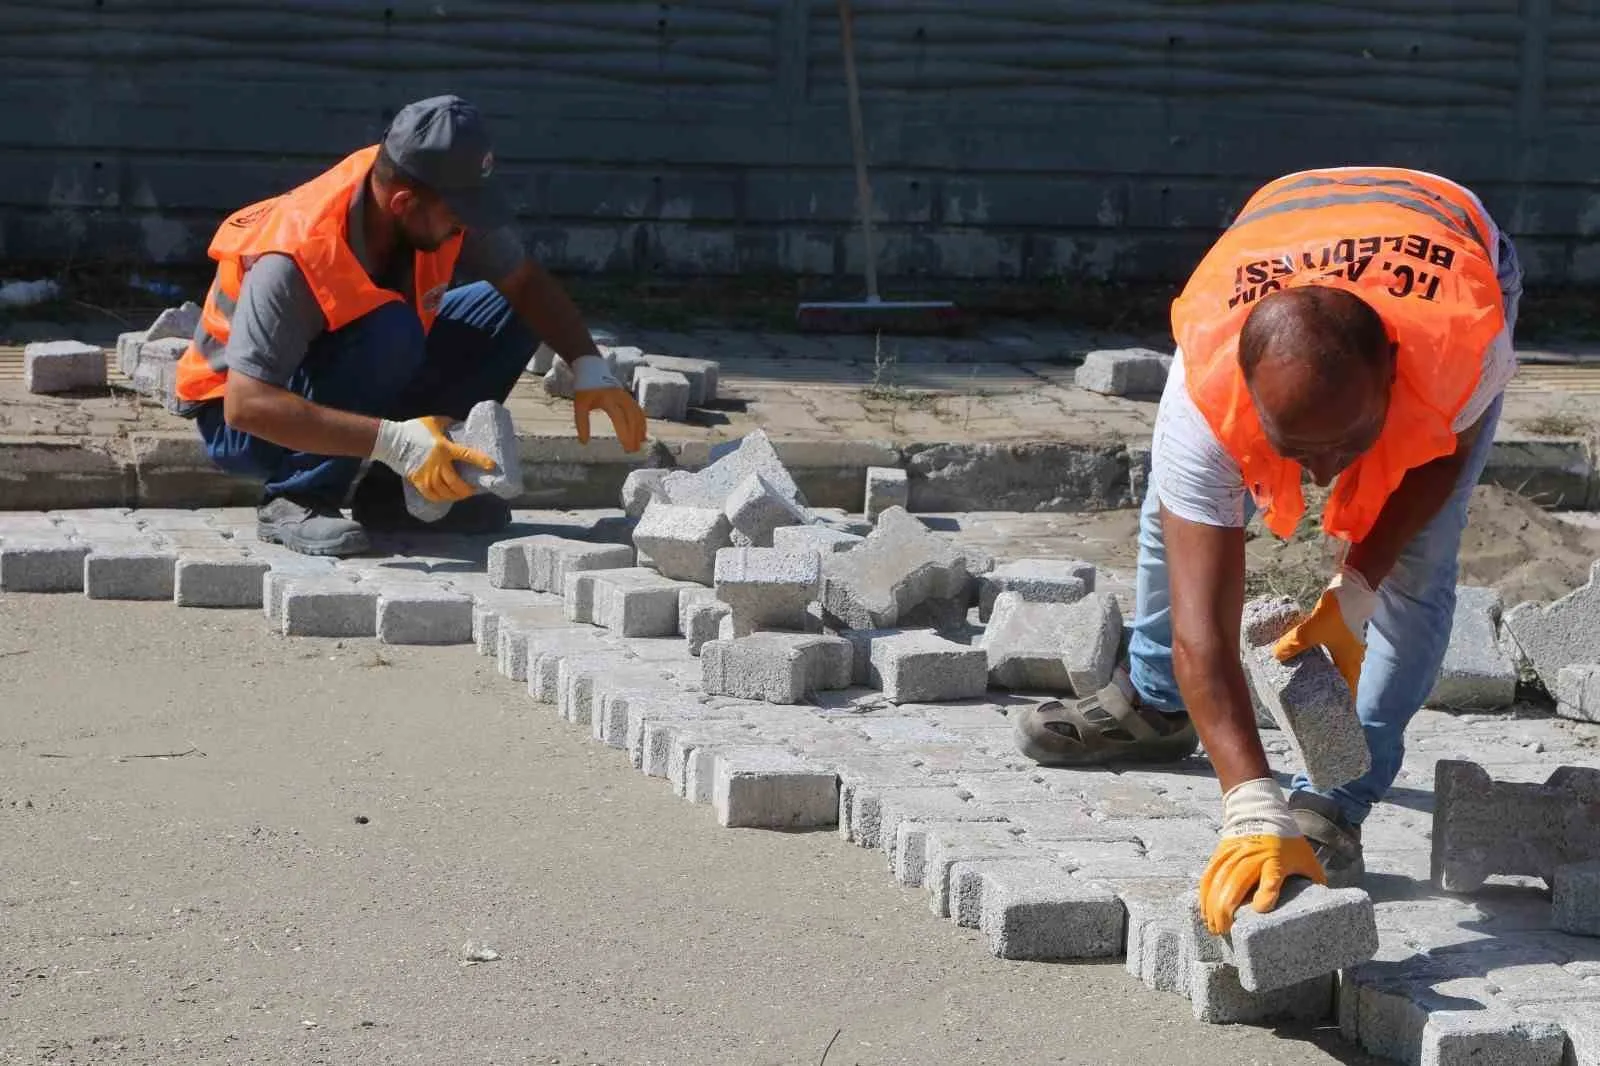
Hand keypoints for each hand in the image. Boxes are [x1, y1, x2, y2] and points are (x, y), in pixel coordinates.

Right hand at [370, 415, 494, 503]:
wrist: (391, 441)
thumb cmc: (414, 429)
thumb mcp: (434, 422)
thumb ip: (449, 423)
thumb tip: (461, 424)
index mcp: (444, 448)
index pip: (467, 455)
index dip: (480, 461)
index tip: (491, 466)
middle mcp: (438, 464)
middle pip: (457, 483)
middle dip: (468, 489)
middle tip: (473, 489)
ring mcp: (427, 475)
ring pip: (446, 492)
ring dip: (456, 495)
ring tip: (462, 494)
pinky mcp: (418, 481)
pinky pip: (432, 495)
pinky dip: (441, 498)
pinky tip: (447, 497)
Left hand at [572, 354, 645, 451]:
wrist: (592, 367)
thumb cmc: (585, 387)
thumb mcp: (580, 404)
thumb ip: (582, 423)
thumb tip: (584, 442)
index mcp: (608, 398)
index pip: (619, 417)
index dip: (624, 432)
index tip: (626, 446)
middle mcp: (620, 397)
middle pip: (632, 417)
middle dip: (634, 434)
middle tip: (633, 451)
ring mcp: (626, 396)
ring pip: (638, 414)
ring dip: (640, 430)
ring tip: (640, 444)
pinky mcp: (628, 397)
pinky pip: (638, 410)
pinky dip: (641, 422)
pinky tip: (642, 434)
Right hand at [1199, 778, 1325, 934]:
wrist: (1260, 810)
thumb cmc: (1286, 840)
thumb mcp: (1305, 857)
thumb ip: (1314, 880)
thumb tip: (1329, 907)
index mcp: (1276, 859)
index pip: (1271, 876)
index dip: (1266, 892)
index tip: (1261, 909)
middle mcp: (1253, 856)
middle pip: (1237, 882)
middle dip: (1227, 908)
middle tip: (1224, 930)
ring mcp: (1234, 854)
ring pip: (1219, 880)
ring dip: (1213, 904)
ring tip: (1213, 926)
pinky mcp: (1221, 853)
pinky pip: (1210, 875)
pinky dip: (1205, 893)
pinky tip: (1204, 910)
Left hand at [1272, 565, 1375, 698]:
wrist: (1351, 587)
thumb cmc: (1339, 612)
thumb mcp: (1312, 630)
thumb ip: (1294, 644)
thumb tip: (1277, 656)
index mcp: (1350, 663)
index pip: (1348, 692)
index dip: (1341, 705)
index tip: (1331, 717)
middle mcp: (1351, 657)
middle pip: (1340, 682)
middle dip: (1328, 693)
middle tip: (1311, 703)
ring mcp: (1346, 646)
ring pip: (1333, 667)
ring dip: (1321, 675)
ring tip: (1304, 683)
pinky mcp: (1339, 635)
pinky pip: (1327, 653)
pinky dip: (1317, 659)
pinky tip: (1303, 658)